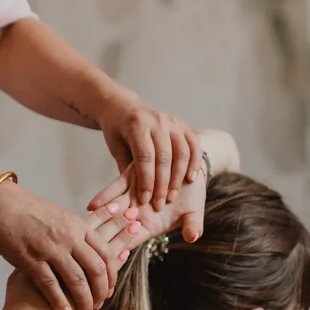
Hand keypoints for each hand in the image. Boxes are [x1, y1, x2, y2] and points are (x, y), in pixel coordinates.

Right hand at [0, 204, 139, 309]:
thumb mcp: (59, 216)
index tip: (110, 288)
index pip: (106, 253)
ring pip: (77, 281)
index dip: (111, 275)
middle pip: (96, 269)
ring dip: (84, 301)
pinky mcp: (30, 260)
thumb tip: (87, 252)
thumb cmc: (26, 209)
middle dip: (101, 292)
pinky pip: (50, 286)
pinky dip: (59, 302)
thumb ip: (75, 234)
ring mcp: (50, 249)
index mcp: (78, 225)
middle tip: (100, 304)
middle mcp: (68, 237)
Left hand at [89, 160, 206, 244]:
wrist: (188, 169)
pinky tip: (92, 206)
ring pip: (112, 210)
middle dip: (103, 239)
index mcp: (149, 226)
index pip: (131, 241)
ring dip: (101, 220)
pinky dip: (105, 197)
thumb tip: (193, 236)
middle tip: (89, 251)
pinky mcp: (129, 179)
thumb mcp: (194, 211)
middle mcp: (137, 214)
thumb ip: (192, 224)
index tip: (108, 262)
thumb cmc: (192, 196)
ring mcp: (131, 197)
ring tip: (87, 230)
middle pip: (116, 229)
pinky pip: (115, 189)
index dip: (120, 250)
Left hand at [95, 91, 201, 210]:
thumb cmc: (116, 129)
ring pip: (181, 152)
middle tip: (159, 204)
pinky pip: (193, 145)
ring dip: (178, 177)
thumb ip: (125, 167)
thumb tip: (131, 195)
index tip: (145, 199)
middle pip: (165, 157)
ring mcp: (172, 121)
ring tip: (172, 196)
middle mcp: (157, 121)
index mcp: (138, 125)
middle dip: (162, 184)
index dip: (146, 180)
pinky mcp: (182, 124)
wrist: (123, 105)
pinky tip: (190, 179)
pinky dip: (194, 163)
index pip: (145, 157)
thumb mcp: (115, 146)